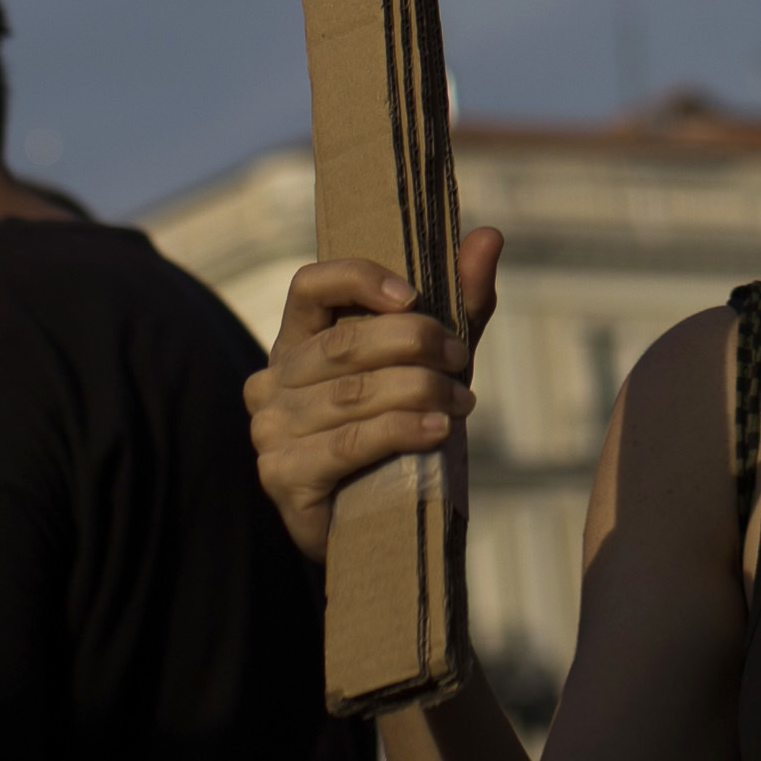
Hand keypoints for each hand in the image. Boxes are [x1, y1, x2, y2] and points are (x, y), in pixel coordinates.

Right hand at [247, 229, 503, 564]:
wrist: (383, 525)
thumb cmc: (403, 430)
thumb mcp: (434, 363)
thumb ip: (459, 303)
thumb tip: (489, 235)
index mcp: (298, 339)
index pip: (310, 285)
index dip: (360, 280)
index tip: (415, 296)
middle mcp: (272, 379)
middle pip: (344, 343)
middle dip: (415, 343)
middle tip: (461, 359)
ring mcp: (270, 430)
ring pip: (352, 394)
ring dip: (420, 391)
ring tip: (464, 401)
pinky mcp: (283, 477)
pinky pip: (348, 443)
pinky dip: (401, 431)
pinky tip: (438, 430)